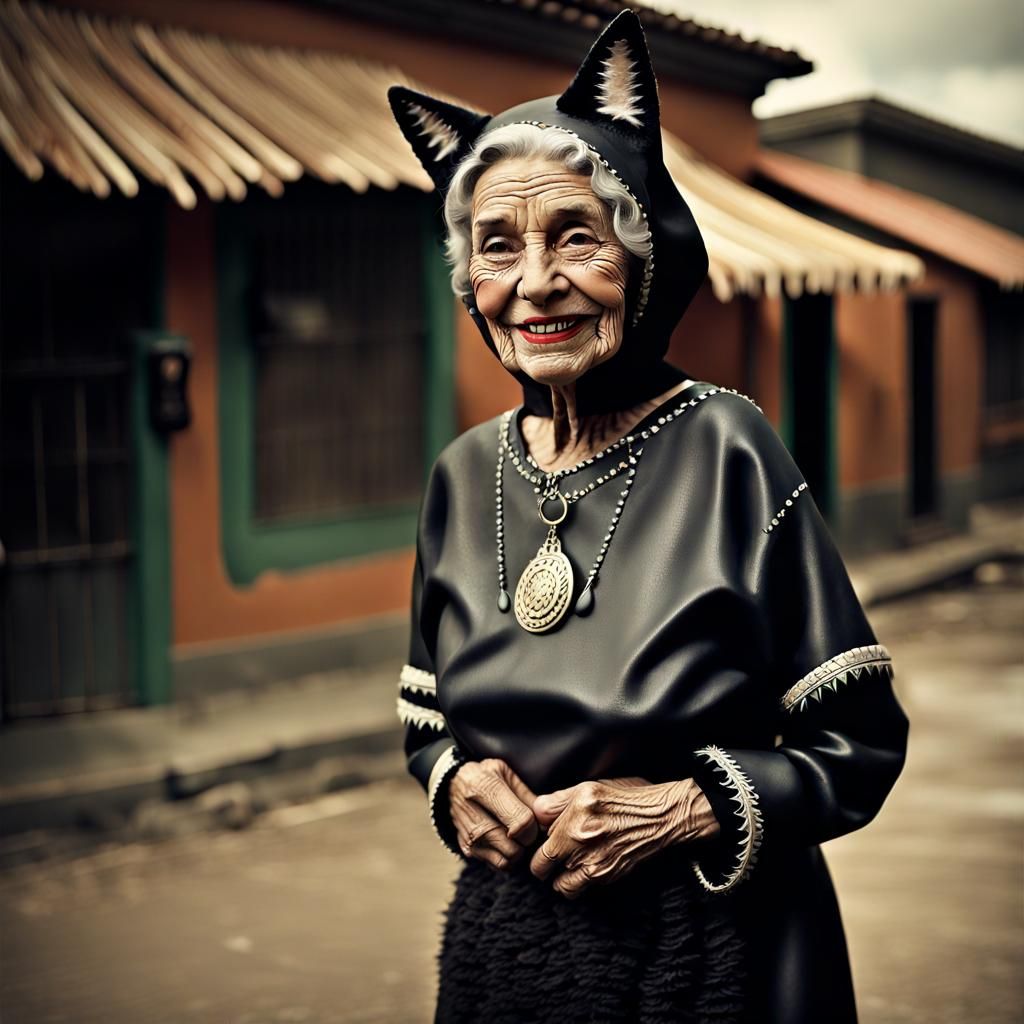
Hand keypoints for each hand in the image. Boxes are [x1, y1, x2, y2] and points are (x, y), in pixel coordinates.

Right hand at [448, 758, 539, 870]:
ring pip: (507, 860)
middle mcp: (472, 815)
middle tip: (528, 830)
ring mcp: (468, 836)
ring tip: (519, 836)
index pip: (520, 822)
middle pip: (514, 847)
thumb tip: (547, 819)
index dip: (534, 826)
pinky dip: (507, 858)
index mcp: (483, 788)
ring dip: (519, 852)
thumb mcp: (505, 773)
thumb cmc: (484, 776)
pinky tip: (507, 842)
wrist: (451, 785)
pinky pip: (497, 865)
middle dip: (527, 842)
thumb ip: (526, 795)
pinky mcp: (467, 850)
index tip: (535, 820)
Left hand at [529, 777, 718, 898]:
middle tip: (551, 856)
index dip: (536, 846)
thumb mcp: (587, 788)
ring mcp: (594, 866)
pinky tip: (586, 867)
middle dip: (544, 865)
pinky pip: (583, 889)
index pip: (537, 847)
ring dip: (561, 878)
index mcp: (571, 822)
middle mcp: (580, 847)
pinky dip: (580, 883)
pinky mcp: (608, 877)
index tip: (542, 842)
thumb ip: (556, 801)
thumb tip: (535, 813)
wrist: (660, 818)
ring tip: (567, 864)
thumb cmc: (625, 799)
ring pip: (561, 887)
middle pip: (542, 869)